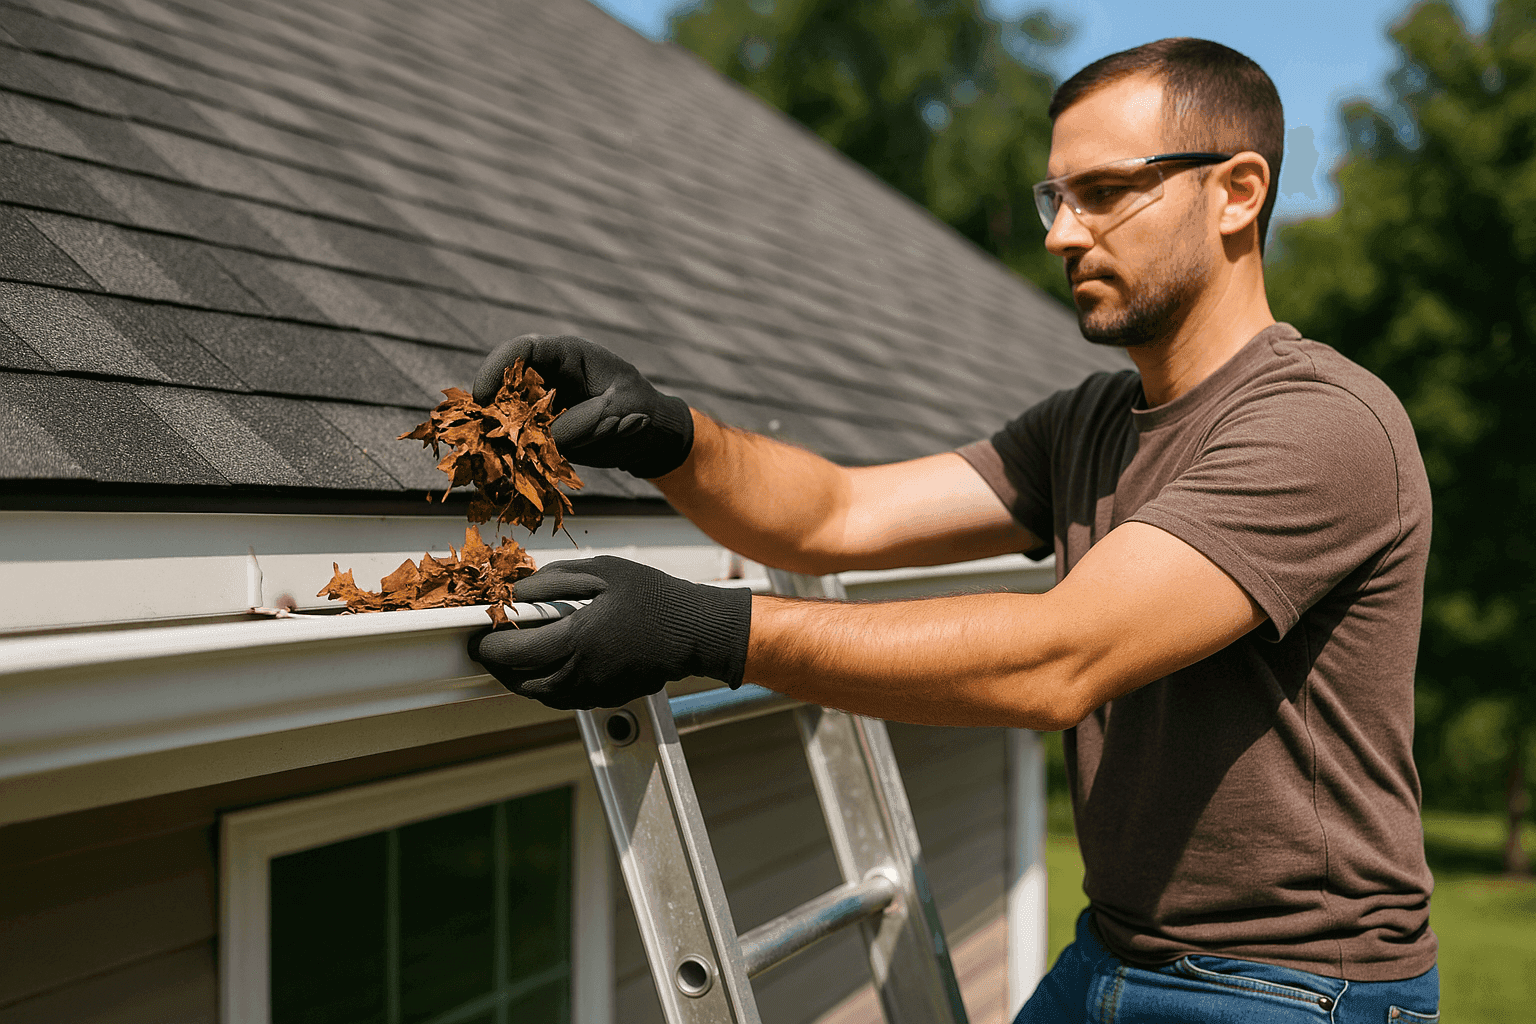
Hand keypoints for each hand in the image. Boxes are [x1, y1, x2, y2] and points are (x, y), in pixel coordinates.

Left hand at [469, 556, 751, 709]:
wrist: (693, 632)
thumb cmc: (653, 599)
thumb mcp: (602, 573)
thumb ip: (554, 580)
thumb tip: (519, 592)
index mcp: (575, 640)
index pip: (512, 652)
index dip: (488, 644)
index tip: (479, 635)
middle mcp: (579, 674)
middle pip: (519, 680)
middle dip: (498, 664)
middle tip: (491, 647)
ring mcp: (592, 691)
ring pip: (539, 694)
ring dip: (520, 678)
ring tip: (515, 656)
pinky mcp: (604, 699)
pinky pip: (562, 698)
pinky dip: (546, 685)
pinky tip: (549, 665)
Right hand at [474, 334, 693, 478]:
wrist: (650, 434)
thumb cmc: (640, 410)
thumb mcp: (621, 412)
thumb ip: (584, 421)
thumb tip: (545, 437)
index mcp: (568, 355)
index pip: (522, 350)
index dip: (497, 368)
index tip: (483, 397)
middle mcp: (548, 375)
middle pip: (503, 382)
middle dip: (495, 408)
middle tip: (495, 437)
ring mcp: (540, 402)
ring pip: (507, 413)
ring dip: (509, 435)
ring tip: (533, 453)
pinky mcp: (540, 428)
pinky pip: (518, 437)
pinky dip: (517, 450)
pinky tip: (532, 462)